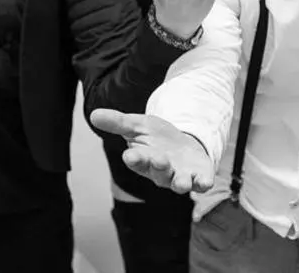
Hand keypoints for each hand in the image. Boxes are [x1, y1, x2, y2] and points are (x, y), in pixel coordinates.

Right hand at [90, 110, 214, 193]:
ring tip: (182, 182)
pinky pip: (201, 183)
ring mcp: (180, 176)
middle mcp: (161, 172)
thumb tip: (94, 114)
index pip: (137, 162)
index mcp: (144, 160)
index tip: (130, 155)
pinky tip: (205, 182)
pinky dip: (202, 183)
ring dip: (180, 183)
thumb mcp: (138, 125)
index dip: (134, 160)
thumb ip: (118, 122)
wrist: (183, 143)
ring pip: (179, 184)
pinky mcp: (199, 176)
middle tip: (158, 158)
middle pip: (158, 173)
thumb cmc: (156, 138)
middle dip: (158, 167)